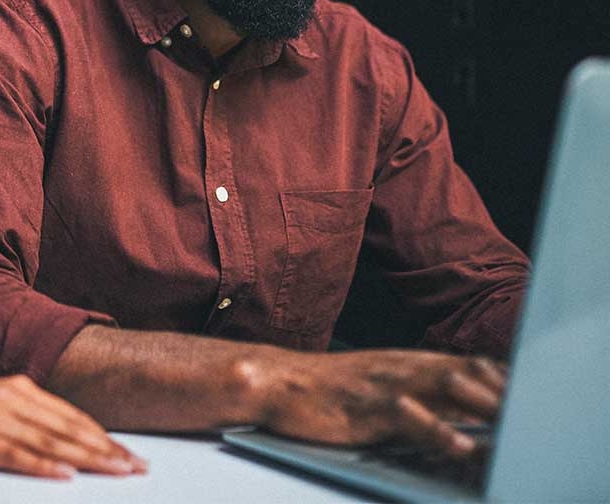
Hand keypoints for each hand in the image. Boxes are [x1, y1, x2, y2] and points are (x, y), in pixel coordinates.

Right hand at [0, 374, 147, 478]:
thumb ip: (25, 417)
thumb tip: (65, 440)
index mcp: (18, 387)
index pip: (70, 416)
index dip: (102, 435)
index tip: (129, 453)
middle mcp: (9, 395)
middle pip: (66, 428)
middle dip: (105, 450)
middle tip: (136, 466)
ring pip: (48, 440)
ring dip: (86, 458)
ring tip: (115, 470)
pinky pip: (13, 454)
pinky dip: (42, 465)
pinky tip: (64, 474)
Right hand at [246, 348, 505, 456]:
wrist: (277, 382)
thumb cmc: (327, 390)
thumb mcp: (376, 386)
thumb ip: (412, 394)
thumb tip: (453, 411)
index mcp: (403, 363)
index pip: (464, 362)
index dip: (500, 377)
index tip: (528, 392)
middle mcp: (399, 368)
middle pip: (462, 370)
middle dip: (500, 389)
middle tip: (530, 410)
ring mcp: (383, 385)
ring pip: (441, 384)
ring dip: (480, 402)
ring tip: (510, 423)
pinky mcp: (364, 407)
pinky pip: (406, 416)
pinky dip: (437, 430)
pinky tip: (459, 445)